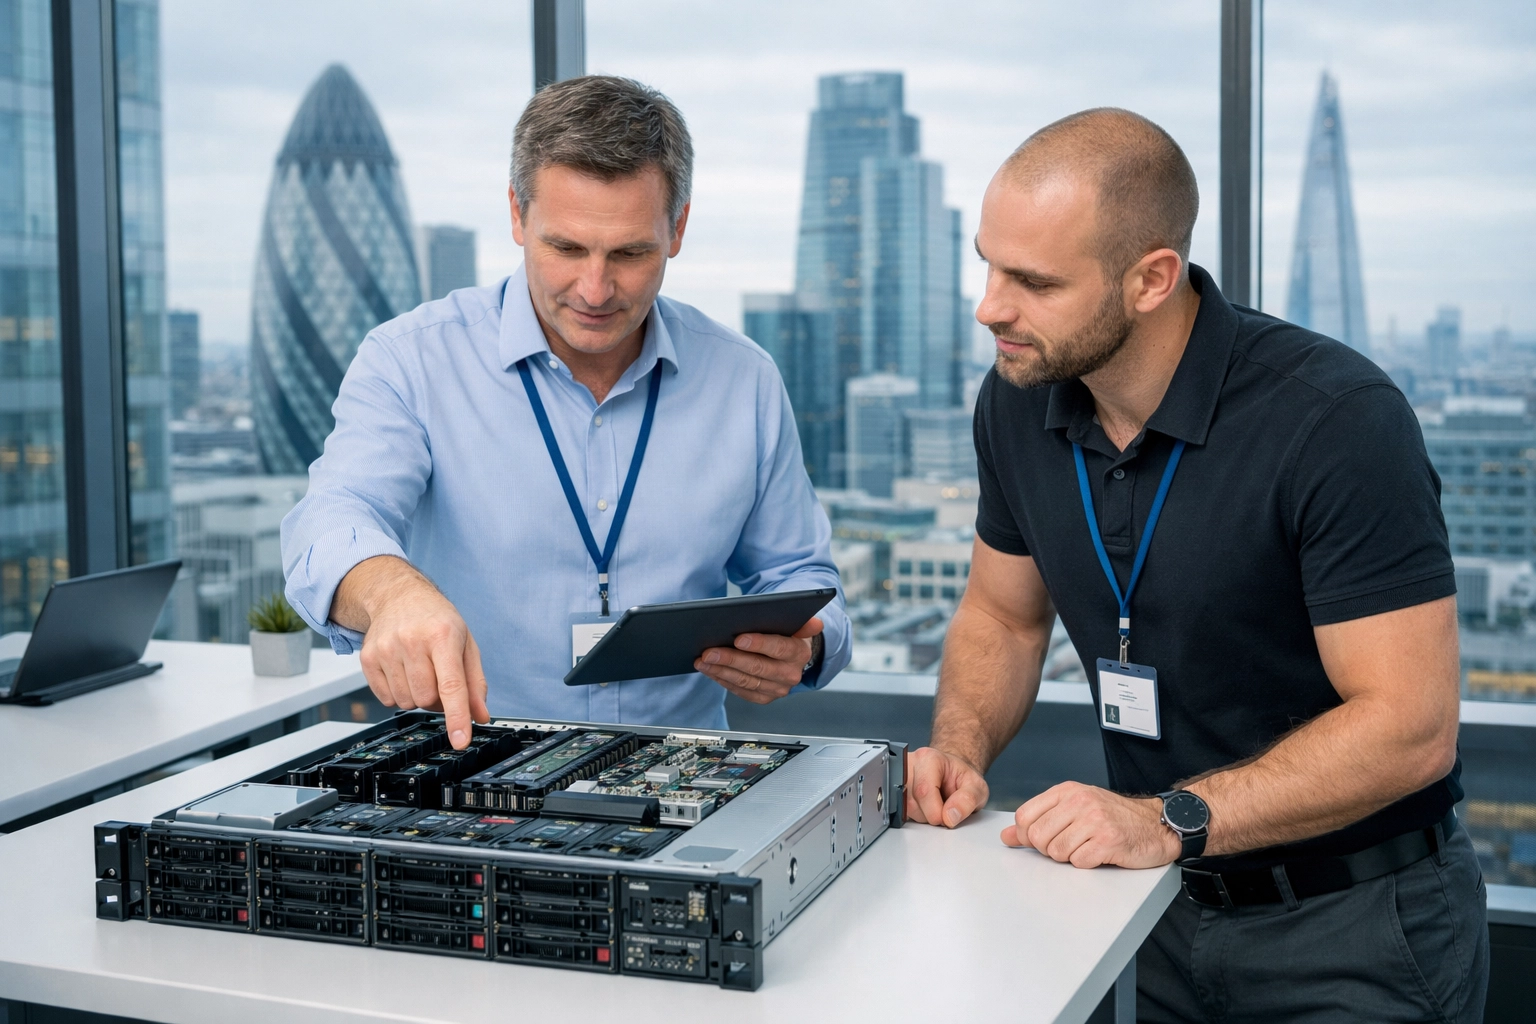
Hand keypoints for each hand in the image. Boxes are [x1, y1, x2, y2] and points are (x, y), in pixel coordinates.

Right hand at [347, 559, 489, 749]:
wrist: (398, 596)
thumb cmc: (437, 621)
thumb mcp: (465, 644)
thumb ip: (475, 683)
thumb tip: (481, 716)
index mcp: (443, 635)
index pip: (451, 686)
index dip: (457, 717)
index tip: (460, 740)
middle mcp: (411, 641)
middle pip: (426, 699)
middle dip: (436, 698)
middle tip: (438, 676)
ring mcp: (386, 649)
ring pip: (406, 702)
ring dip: (417, 696)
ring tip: (420, 670)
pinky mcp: (367, 658)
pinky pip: (386, 699)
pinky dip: (398, 693)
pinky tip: (402, 671)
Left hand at [695, 616, 821, 705]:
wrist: (793, 657)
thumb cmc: (789, 635)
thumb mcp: (797, 624)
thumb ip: (804, 622)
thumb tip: (816, 623)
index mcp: (799, 653)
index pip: (779, 648)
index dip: (758, 644)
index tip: (738, 639)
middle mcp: (790, 674)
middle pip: (757, 668)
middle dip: (730, 659)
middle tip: (709, 651)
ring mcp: (777, 689)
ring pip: (746, 681)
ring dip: (721, 671)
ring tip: (703, 660)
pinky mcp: (764, 697)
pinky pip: (741, 691)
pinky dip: (723, 680)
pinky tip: (710, 670)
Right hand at [905, 746, 989, 827]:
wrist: (951, 774)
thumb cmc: (961, 778)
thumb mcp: (977, 787)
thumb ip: (968, 800)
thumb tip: (950, 816)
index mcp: (928, 758)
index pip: (924, 791)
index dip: (937, 812)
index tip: (949, 817)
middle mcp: (909, 764)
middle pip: (913, 803)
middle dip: (931, 814)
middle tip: (945, 806)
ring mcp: (898, 777)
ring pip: (905, 810)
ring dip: (923, 816)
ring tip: (936, 804)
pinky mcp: (894, 791)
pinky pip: (902, 812)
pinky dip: (917, 815)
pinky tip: (926, 806)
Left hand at [1002, 781, 1180, 867]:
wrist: (1156, 824)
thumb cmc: (1113, 817)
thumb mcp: (1074, 808)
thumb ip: (1040, 819)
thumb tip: (1006, 835)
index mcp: (1067, 791)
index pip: (1025, 816)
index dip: (1025, 836)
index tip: (1038, 841)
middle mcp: (1080, 801)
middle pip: (1037, 837)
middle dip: (1048, 849)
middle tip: (1069, 845)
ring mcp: (1095, 820)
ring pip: (1056, 852)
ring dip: (1069, 857)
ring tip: (1086, 847)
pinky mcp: (1108, 841)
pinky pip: (1079, 862)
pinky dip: (1086, 863)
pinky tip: (1099, 853)